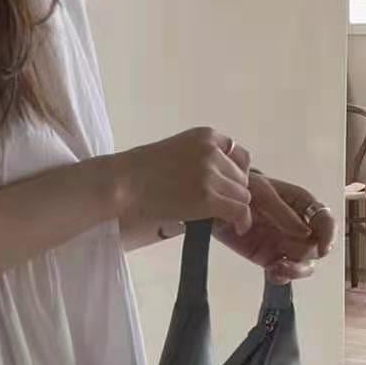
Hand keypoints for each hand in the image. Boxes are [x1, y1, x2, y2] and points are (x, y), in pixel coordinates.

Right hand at [119, 128, 253, 235]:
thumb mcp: (174, 151)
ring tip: (220, 218)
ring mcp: (211, 174)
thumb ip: (198, 159)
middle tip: (220, 208)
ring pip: (243, 195)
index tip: (227, 188)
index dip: (235, 174)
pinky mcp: (208, 198)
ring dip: (234, 207)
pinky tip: (238, 228)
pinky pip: (239, 210)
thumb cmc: (137, 172)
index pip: (238, 154)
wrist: (123, 183)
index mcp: (205, 136)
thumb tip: (216, 183)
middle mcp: (212, 151)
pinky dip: (242, 221)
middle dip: (233, 193)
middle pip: (242, 177)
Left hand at [212, 174, 335, 283]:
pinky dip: (281, 277)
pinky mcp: (269, 257)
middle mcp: (298, 226)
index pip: (326, 220)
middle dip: (305, 253)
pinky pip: (283, 274)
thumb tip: (305, 232)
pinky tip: (271, 273)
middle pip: (317, 248)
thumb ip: (282, 212)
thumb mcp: (262, 193)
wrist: (216, 203)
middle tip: (284, 249)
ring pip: (304, 264)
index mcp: (302, 205)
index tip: (322, 247)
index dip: (329, 235)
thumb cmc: (241, 188)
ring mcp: (285, 244)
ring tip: (277, 267)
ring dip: (296, 270)